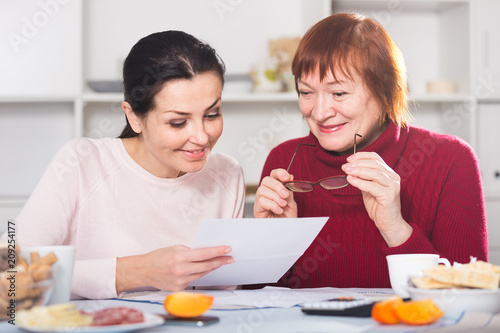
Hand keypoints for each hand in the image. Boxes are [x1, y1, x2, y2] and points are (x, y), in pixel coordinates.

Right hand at [116, 245, 232, 293]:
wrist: (143, 271)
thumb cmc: (158, 257)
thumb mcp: (174, 248)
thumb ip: (190, 251)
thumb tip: (205, 252)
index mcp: (179, 257)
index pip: (204, 254)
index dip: (217, 252)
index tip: (227, 249)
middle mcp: (180, 270)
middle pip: (206, 266)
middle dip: (220, 261)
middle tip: (230, 258)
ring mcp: (180, 281)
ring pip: (201, 274)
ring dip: (211, 267)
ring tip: (220, 262)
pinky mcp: (179, 288)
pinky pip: (194, 280)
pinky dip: (199, 273)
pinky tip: (204, 269)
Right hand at [253, 168, 297, 217]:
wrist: (286, 233)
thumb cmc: (287, 220)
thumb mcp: (291, 203)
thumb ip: (289, 190)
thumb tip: (290, 176)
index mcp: (275, 190)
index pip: (273, 175)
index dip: (279, 173)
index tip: (287, 177)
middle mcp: (266, 194)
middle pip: (266, 180)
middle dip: (277, 186)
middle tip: (285, 195)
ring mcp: (260, 201)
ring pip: (262, 190)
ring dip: (275, 197)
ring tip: (282, 205)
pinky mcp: (257, 210)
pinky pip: (261, 201)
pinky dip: (272, 205)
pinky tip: (278, 211)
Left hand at [342, 152, 411, 246]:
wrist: (388, 223)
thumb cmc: (378, 206)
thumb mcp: (368, 188)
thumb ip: (363, 178)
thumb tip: (350, 169)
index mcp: (389, 173)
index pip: (376, 158)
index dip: (362, 156)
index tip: (349, 159)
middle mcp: (393, 177)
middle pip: (374, 164)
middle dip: (358, 163)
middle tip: (345, 166)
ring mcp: (393, 186)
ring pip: (374, 173)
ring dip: (358, 171)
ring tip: (347, 171)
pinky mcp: (389, 196)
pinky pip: (373, 186)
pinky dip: (360, 182)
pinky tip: (351, 180)